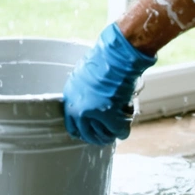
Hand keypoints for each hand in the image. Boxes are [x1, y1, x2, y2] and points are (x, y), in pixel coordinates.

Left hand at [63, 23, 156, 144]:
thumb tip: (90, 98)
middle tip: (105, 135)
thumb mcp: (83, 76)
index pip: (72, 126)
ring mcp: (94, 115)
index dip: (82, 130)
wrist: (114, 57)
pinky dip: (123, 130)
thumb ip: (83, 91)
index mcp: (70, 99)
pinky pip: (119, 132)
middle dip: (97, 136)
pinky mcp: (111, 117)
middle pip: (87, 134)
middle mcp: (78, 110)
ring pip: (104, 136)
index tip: (90, 132)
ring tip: (115, 129)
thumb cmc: (102, 60)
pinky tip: (124, 123)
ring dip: (110, 134)